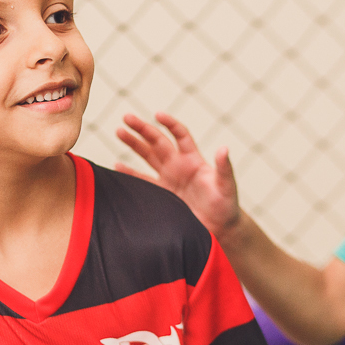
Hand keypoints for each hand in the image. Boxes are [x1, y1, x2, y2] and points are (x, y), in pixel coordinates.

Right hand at [115, 112, 241, 239]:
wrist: (219, 229)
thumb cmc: (227, 206)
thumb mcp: (227, 186)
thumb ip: (224, 168)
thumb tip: (224, 148)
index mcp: (193, 160)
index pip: (180, 135)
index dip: (170, 124)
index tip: (158, 114)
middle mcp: (178, 166)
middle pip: (157, 142)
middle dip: (142, 129)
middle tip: (126, 118)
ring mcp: (168, 179)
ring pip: (147, 157)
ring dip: (134, 144)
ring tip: (119, 132)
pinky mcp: (161, 195)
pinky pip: (143, 181)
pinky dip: (130, 174)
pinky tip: (117, 166)